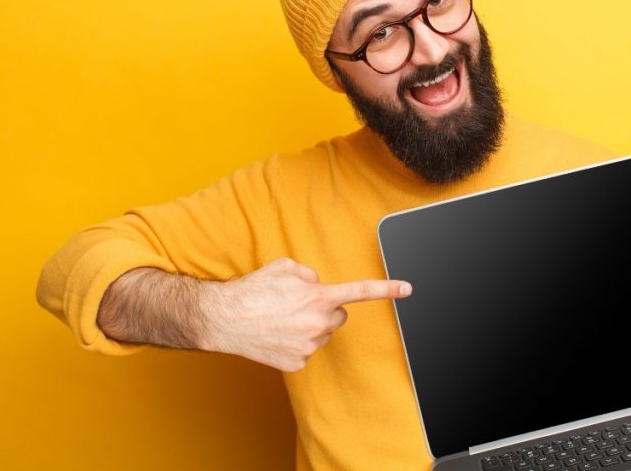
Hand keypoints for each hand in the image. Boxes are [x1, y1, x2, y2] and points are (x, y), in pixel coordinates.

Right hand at [199, 257, 411, 371]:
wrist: (223, 318)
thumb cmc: (252, 290)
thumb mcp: (285, 267)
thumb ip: (310, 274)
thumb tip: (317, 285)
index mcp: (319, 296)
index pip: (359, 292)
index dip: (386, 289)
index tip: (407, 289)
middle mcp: (318, 323)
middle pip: (339, 316)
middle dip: (326, 310)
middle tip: (300, 305)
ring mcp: (309, 345)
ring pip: (322, 334)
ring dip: (310, 326)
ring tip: (281, 319)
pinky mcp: (297, 363)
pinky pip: (307, 350)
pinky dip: (296, 343)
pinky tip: (277, 335)